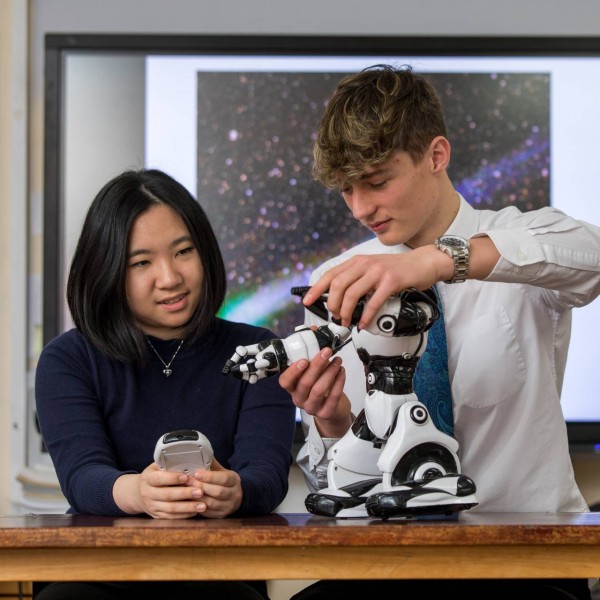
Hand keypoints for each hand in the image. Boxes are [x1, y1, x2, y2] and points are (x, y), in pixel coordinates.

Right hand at [115, 463, 205, 518]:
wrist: (138, 493)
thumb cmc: (155, 475)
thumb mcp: (158, 467)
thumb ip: (170, 465)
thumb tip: (190, 461)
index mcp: (148, 478)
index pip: (159, 478)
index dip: (173, 478)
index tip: (186, 477)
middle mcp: (147, 493)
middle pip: (167, 495)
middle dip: (185, 494)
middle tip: (200, 492)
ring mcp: (152, 506)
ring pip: (171, 509)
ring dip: (188, 507)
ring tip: (203, 505)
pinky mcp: (157, 516)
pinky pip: (172, 517)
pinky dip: (184, 515)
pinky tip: (196, 511)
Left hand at [190, 458, 242, 517]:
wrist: (237, 497)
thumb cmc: (224, 481)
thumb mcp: (222, 471)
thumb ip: (211, 464)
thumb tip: (198, 452)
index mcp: (234, 480)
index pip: (223, 478)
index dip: (209, 476)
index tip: (196, 473)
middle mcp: (233, 494)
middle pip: (217, 492)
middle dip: (200, 487)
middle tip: (186, 481)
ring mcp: (227, 507)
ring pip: (211, 504)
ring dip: (197, 498)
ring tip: (185, 491)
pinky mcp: (220, 516)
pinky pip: (207, 513)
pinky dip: (196, 507)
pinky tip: (187, 502)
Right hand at [278, 346, 351, 438]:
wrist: (332, 408)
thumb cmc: (319, 384)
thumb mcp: (312, 369)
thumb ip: (310, 352)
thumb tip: (312, 329)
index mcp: (292, 386)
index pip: (285, 381)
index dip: (293, 371)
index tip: (304, 360)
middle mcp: (299, 398)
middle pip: (305, 383)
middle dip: (317, 365)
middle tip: (327, 351)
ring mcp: (311, 408)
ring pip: (319, 390)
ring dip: (329, 372)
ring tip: (338, 360)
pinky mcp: (325, 413)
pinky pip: (333, 397)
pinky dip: (339, 382)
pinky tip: (342, 371)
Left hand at [302, 247, 442, 328]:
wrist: (424, 263)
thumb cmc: (398, 269)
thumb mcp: (372, 269)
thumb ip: (357, 278)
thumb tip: (339, 297)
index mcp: (358, 261)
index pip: (331, 274)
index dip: (316, 289)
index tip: (307, 301)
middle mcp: (365, 264)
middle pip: (338, 285)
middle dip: (333, 305)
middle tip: (336, 316)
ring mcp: (378, 272)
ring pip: (352, 294)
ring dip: (347, 312)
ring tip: (348, 321)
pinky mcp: (391, 281)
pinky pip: (373, 302)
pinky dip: (366, 316)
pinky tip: (363, 323)